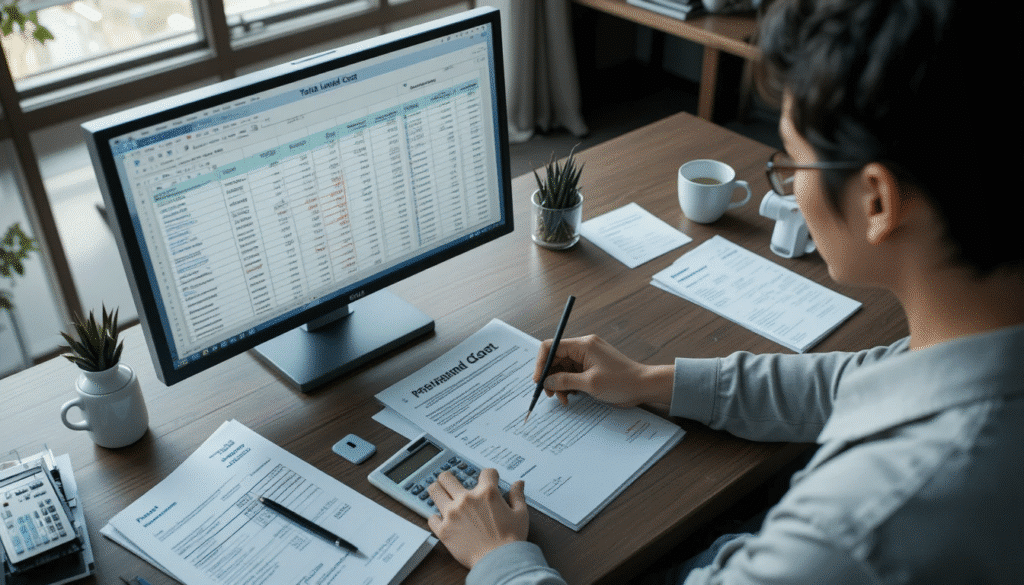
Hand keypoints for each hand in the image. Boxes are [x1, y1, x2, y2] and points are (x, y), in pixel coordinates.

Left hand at [427, 468, 528, 568]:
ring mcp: (452, 514)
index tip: (490, 478)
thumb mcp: (520, 514)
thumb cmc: (511, 540)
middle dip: (450, 477)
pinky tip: (441, 519)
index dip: (490, 474)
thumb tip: (518, 483)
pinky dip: (436, 518)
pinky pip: (431, 518)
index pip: (486, 472)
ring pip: (434, 492)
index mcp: (487, 493)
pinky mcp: (444, 530)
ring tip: (439, 491)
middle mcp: (466, 499)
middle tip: (451, 482)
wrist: (499, 562)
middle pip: (447, 477)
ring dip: (437, 490)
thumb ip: (517, 496)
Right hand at [533, 335, 673, 407]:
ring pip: (563, 368)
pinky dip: (569, 385)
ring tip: (564, 400)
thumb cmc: (621, 382)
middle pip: (556, 358)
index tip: (538, 380)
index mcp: (583, 345)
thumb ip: (565, 381)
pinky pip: (573, 374)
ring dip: (560, 384)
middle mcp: (584, 348)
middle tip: (550, 394)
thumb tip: (546, 382)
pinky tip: (573, 396)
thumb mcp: (590, 384)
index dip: (541, 363)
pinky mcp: (592, 367)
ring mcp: (588, 357)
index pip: (551, 347)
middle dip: (550, 377)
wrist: (644, 386)